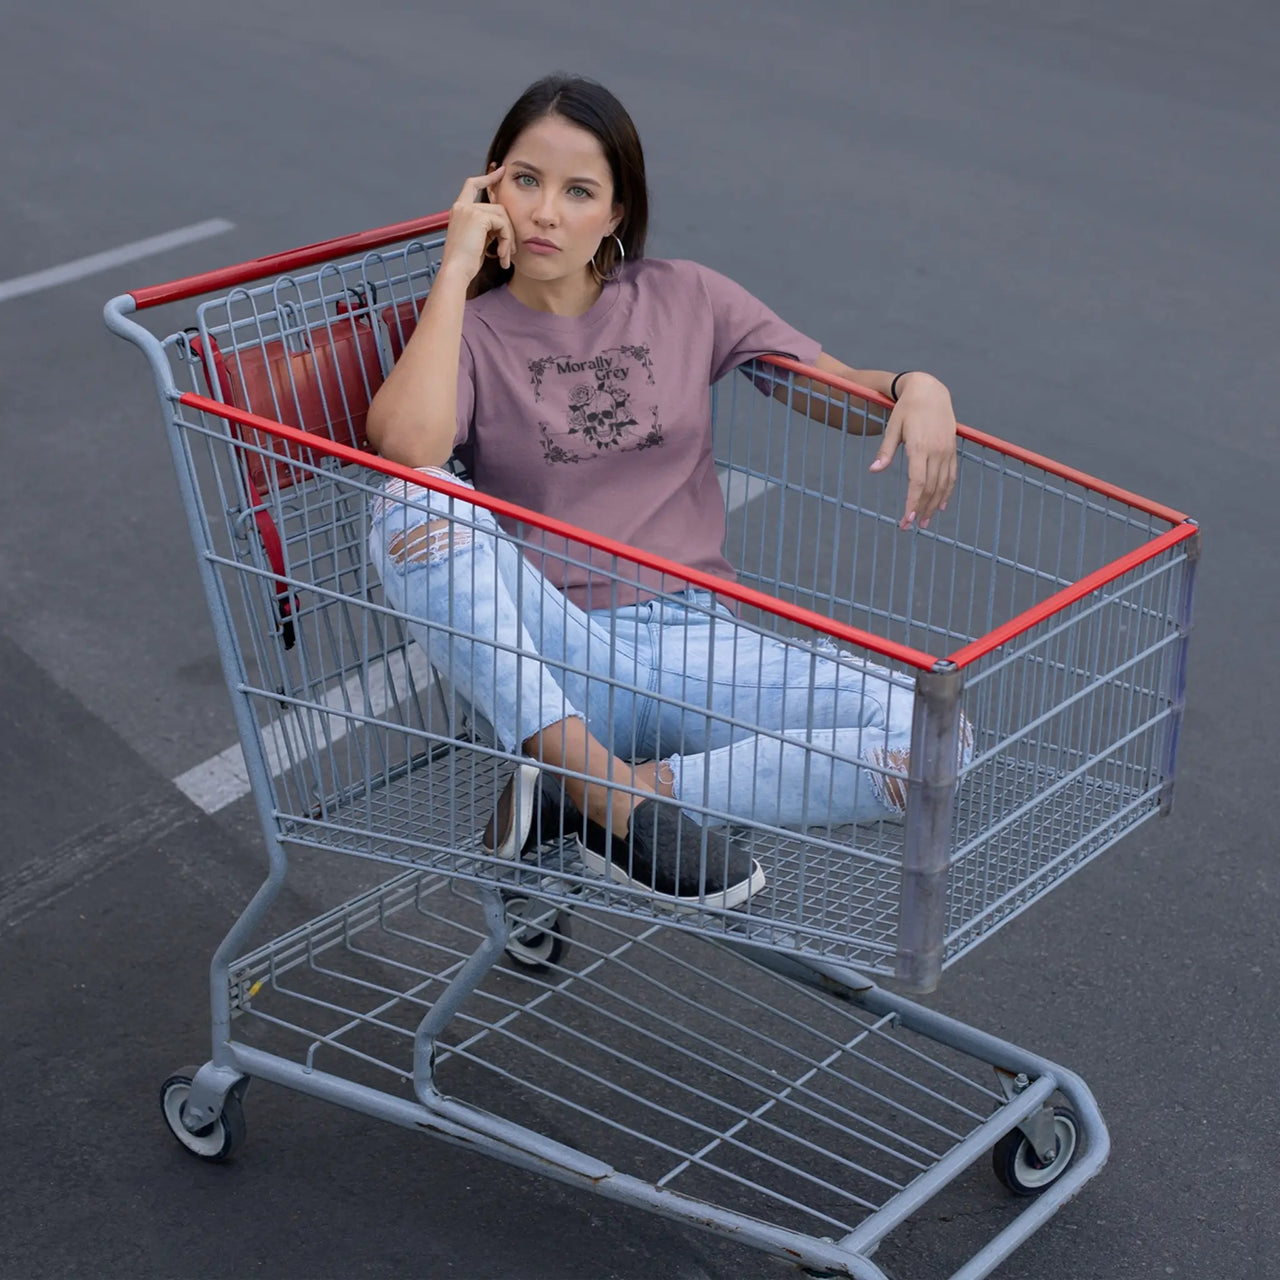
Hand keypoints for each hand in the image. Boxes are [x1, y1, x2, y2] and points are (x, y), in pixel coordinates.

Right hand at [439, 167, 514, 280]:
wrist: (456, 271)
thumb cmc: (466, 263)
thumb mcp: (477, 240)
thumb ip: (487, 227)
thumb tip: (503, 222)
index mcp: (459, 210)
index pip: (473, 185)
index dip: (487, 178)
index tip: (501, 171)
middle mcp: (462, 206)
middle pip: (497, 207)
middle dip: (508, 229)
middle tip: (510, 251)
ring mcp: (469, 210)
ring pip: (502, 216)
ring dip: (508, 238)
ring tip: (505, 256)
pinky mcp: (477, 216)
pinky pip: (502, 224)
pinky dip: (507, 240)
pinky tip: (502, 255)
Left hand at [869, 373, 957, 528]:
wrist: (930, 391)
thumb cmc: (906, 409)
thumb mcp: (893, 427)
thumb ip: (885, 451)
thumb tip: (873, 470)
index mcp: (919, 447)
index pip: (917, 482)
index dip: (912, 502)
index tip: (907, 519)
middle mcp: (936, 451)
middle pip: (930, 488)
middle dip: (921, 509)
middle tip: (911, 526)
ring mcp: (946, 451)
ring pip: (943, 485)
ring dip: (934, 505)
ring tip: (925, 522)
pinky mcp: (952, 450)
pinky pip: (952, 476)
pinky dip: (947, 492)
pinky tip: (941, 505)